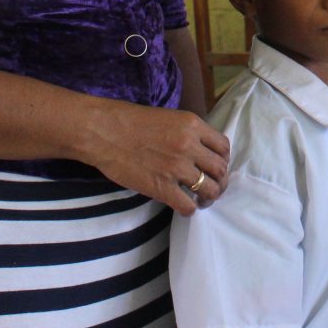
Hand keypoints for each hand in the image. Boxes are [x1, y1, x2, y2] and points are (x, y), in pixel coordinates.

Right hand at [85, 101, 230, 216]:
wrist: (104, 132)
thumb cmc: (130, 121)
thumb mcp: (168, 118)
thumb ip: (188, 133)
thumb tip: (200, 150)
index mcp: (192, 125)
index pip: (223, 146)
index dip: (223, 159)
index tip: (216, 165)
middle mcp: (189, 146)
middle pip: (220, 169)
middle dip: (220, 180)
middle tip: (213, 186)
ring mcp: (177, 168)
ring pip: (209, 190)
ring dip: (209, 197)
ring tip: (202, 199)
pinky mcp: (162, 188)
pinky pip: (188, 206)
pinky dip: (190, 209)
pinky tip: (184, 206)